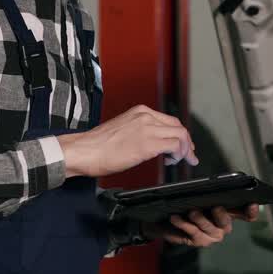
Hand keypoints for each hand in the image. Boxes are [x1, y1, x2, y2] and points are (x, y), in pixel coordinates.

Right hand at [59, 105, 197, 178]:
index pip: (169, 120)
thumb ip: (139, 132)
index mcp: (139, 112)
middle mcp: (146, 116)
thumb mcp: (122, 130)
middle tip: (189, 155)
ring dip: (185, 150)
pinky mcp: (148, 143)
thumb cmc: (97, 146)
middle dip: (187, 142)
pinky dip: (179, 154)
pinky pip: (175, 146)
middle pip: (178, 126)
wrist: (84, 150)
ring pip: (181, 135)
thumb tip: (151, 144)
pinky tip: (172, 161)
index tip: (182, 145)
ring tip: (182, 161)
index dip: (179, 134)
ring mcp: (148, 128)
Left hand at [145, 204, 260, 247]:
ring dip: (200, 219)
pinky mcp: (199, 241)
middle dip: (221, 215)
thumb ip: (210, 194)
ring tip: (191, 211)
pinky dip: (183, 224)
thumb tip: (215, 186)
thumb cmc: (188, 205)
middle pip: (226, 222)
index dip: (251, 211)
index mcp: (229, 213)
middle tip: (215, 207)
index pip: (245, 214)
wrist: (168, 219)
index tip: (252, 204)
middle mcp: (223, 226)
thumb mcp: (200, 197)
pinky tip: (176, 217)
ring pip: (209, 228)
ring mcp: (212, 236)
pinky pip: (193, 232)